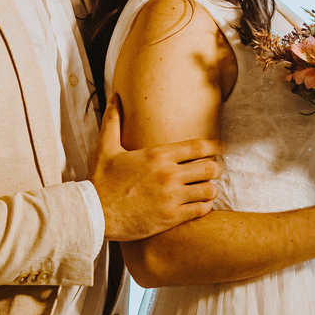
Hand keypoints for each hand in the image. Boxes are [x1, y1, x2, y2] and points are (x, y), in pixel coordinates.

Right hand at [90, 98, 222, 241]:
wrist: (95, 213)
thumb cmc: (101, 180)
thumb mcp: (106, 148)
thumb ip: (113, 121)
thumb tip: (115, 97)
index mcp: (158, 155)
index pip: (198, 147)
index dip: (214, 147)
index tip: (219, 149)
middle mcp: (168, 174)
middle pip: (210, 167)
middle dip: (215, 168)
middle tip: (213, 171)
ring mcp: (171, 197)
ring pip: (209, 190)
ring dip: (211, 188)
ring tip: (207, 189)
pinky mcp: (171, 217)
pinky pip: (201, 209)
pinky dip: (205, 206)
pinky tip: (199, 205)